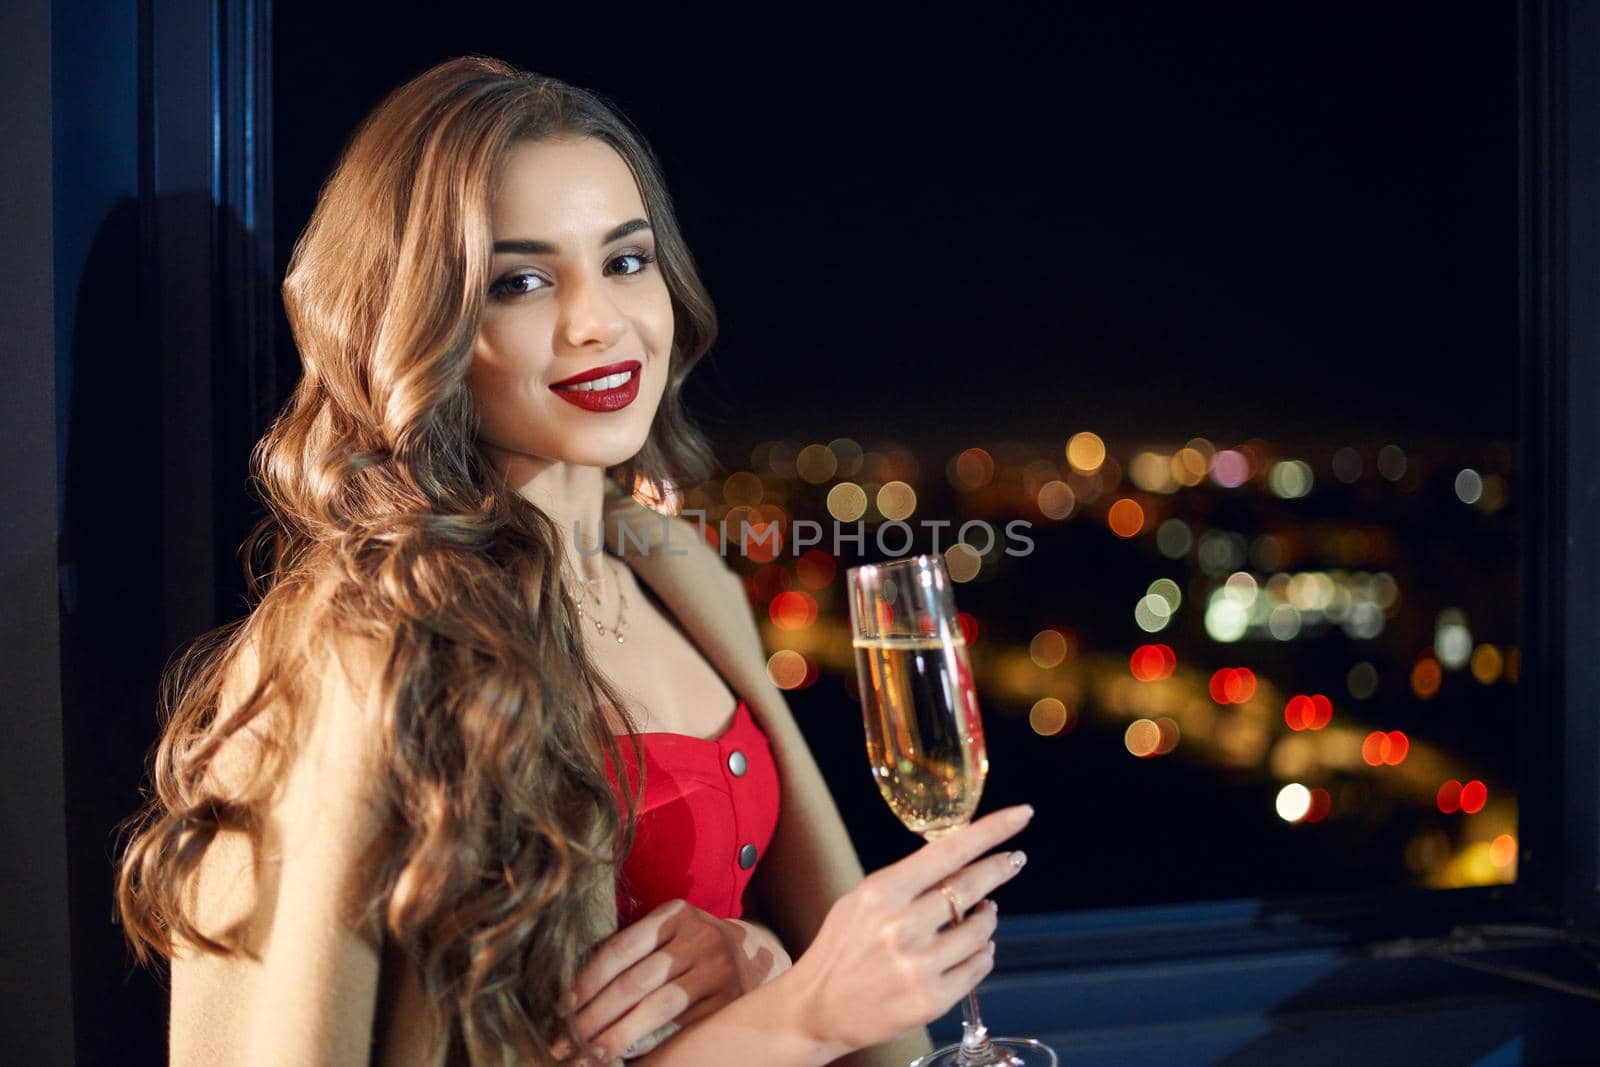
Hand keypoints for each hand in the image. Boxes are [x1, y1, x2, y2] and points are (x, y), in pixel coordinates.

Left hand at [551, 899, 790, 1061]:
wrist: (753, 955)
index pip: (622, 948)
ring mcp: (716, 971)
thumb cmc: (690, 946)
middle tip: (565, 1043)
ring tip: (591, 1055)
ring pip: (659, 1007)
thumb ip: (631, 950)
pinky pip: (683, 1027)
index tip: (561, 1009)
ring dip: (619, 1035)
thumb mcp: (667, 932)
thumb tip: (574, 996)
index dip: (588, 980)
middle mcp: (698, 939)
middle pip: (637, 981)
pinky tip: (628, 1056)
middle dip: (595, 1015)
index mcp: (674, 915)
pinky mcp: (727, 1001)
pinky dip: (652, 1044)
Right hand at [779, 804, 1033, 1054]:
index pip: (948, 852)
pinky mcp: (931, 1000)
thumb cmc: (842, 948)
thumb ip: (908, 883)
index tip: (1021, 814)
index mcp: (883, 893)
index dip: (991, 831)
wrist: (818, 1007)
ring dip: (988, 919)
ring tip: (983, 916)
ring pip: (981, 931)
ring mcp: (919, 965)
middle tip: (1015, 859)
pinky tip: (975, 949)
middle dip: (1001, 868)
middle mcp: (903, 926)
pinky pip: (977, 967)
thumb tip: (961, 862)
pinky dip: (983, 954)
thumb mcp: (863, 901)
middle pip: (971, 887)